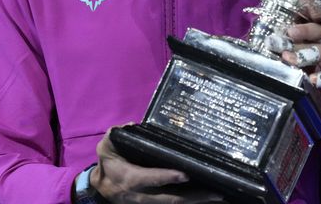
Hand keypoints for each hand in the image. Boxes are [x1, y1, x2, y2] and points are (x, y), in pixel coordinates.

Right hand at [89, 127, 226, 202]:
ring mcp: (150, 203)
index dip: (167, 177)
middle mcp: (142, 195)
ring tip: (220, 197)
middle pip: (171, 199)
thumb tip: (133, 124)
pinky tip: (210, 200)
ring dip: (198, 202)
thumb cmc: (108, 164)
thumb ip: (117, 135)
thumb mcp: (107, 146)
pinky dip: (194, 203)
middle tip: (216, 192)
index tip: (185, 175)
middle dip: (194, 197)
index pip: (150, 179)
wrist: (100, 190)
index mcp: (130, 178)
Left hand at [279, 0, 320, 145]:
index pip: (311, 20)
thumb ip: (290, 54)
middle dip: (300, 30)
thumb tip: (268, 45)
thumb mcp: (303, 65)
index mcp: (318, 39)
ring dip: (307, 53)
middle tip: (285, 34)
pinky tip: (313, 80)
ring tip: (289, 58)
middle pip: (317, 31)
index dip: (307, 7)